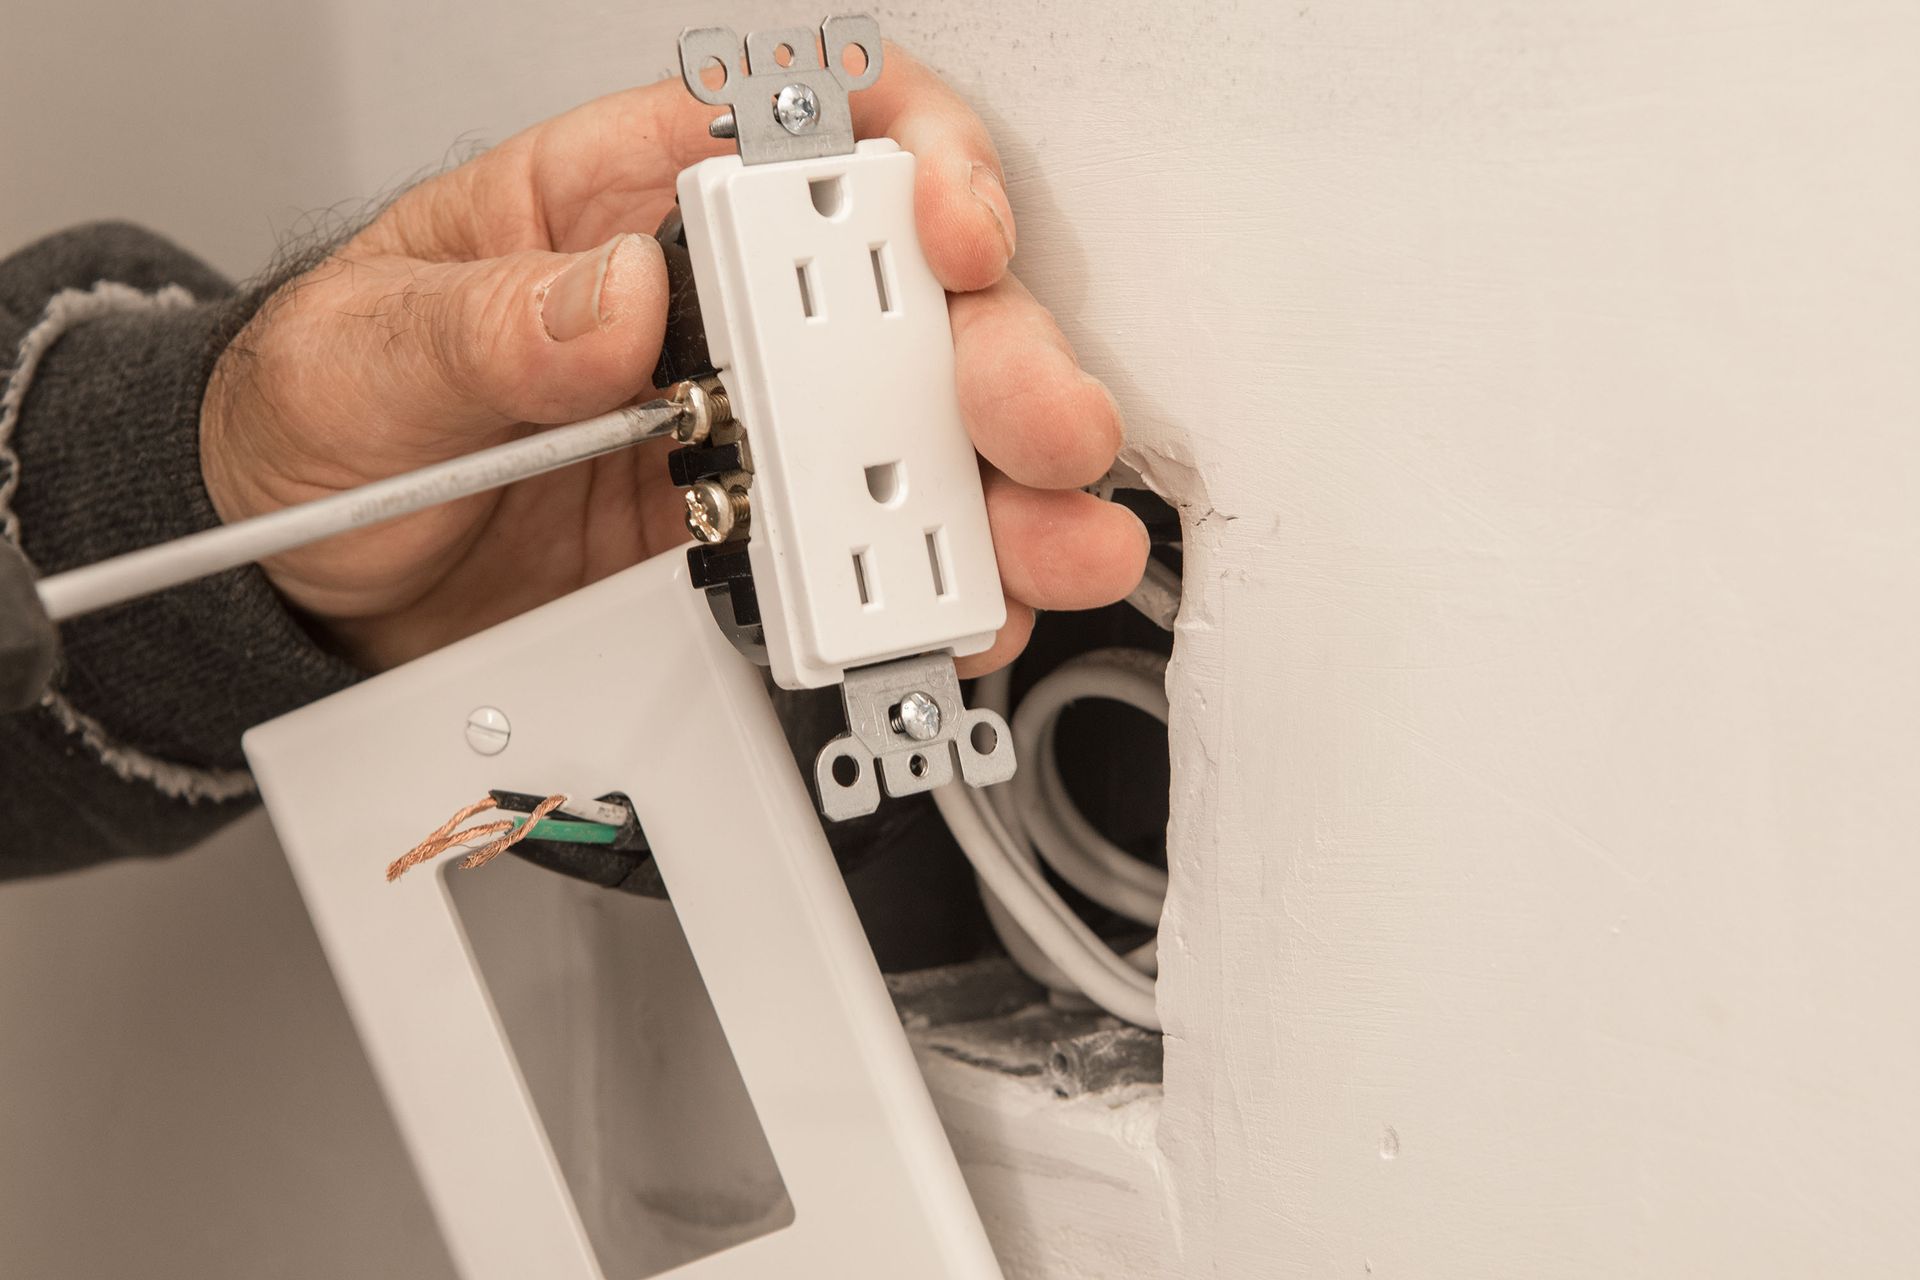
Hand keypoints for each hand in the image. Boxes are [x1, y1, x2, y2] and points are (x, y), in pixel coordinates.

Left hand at [201, 45, 1146, 672]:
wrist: (309, 588)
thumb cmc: (331, 423)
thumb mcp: (368, 354)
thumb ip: (488, 323)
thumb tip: (612, 296)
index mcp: (630, 207)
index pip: (805, 132)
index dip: (909, 154)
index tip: (944, 225)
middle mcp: (722, 317)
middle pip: (909, 299)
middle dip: (999, 352)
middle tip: (1035, 418)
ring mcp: (756, 437)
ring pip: (924, 435)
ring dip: (1008, 489)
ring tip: (1051, 540)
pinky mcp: (762, 550)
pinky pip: (878, 559)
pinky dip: (946, 590)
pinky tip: (976, 610)